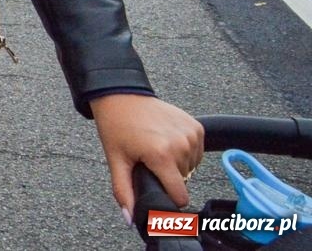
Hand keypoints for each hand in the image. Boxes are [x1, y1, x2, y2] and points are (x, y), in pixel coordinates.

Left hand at [89, 94, 203, 216]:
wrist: (121, 94)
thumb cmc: (116, 126)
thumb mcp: (116, 160)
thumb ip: (124, 192)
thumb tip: (130, 218)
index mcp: (161, 155)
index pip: (179, 196)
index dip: (167, 197)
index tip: (156, 188)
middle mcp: (181, 145)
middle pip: (183, 180)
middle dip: (167, 175)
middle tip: (148, 159)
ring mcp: (191, 134)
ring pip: (191, 167)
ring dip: (176, 163)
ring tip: (156, 147)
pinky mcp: (197, 126)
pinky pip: (197, 151)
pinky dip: (185, 150)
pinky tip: (167, 140)